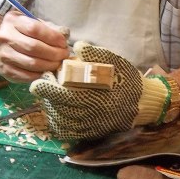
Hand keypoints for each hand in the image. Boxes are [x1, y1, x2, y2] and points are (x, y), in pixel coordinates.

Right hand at [0, 10, 69, 82]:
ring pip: (32, 63)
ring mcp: (4, 55)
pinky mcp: (6, 70)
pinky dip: (41, 74)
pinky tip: (47, 71)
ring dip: (50, 65)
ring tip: (58, 63)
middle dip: (54, 53)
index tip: (63, 43)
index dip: (53, 37)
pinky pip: (27, 75)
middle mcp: (5, 37)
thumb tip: (64, 35)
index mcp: (12, 21)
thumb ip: (46, 27)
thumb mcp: (29, 23)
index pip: (35, 29)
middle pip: (34, 47)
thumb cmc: (18, 34)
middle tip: (64, 55)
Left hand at [29, 41, 172, 141]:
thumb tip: (78, 46)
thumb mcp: (115, 63)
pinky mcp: (91, 132)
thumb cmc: (127, 80)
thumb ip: (96, 55)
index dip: (48, 90)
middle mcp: (90, 113)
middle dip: (46, 98)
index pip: (64, 95)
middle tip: (40, 88)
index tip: (37, 84)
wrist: (142, 103)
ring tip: (47, 99)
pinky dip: (59, 124)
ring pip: (62, 121)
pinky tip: (56, 114)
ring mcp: (90, 125)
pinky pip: (69, 132)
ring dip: (50, 110)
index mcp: (94, 95)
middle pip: (60, 108)